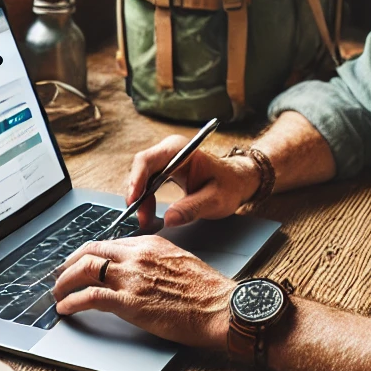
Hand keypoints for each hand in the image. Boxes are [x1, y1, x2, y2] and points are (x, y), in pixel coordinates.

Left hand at [52, 235, 234, 349]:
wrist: (220, 307)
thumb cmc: (207, 291)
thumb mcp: (180, 261)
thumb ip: (156, 260)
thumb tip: (141, 270)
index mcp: (151, 244)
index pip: (110, 243)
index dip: (90, 254)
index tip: (82, 263)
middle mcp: (138, 256)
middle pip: (92, 250)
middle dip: (70, 262)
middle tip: (61, 274)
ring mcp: (132, 278)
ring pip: (85, 269)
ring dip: (65, 281)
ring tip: (58, 292)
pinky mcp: (130, 302)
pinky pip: (90, 297)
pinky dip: (72, 301)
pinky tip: (66, 308)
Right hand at [127, 135, 260, 229]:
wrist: (237, 182)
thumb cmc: (229, 186)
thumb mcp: (215, 200)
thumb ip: (192, 208)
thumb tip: (168, 220)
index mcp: (180, 149)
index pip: (148, 159)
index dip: (136, 179)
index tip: (133, 200)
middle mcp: (168, 151)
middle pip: (141, 170)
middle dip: (137, 195)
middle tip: (140, 218)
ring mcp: (164, 160)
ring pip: (141, 180)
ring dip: (140, 201)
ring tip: (146, 221)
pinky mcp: (163, 171)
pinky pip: (147, 185)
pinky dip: (146, 201)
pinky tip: (149, 216)